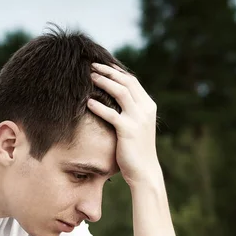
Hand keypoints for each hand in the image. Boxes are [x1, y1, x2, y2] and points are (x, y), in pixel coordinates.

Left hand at [88, 63, 159, 185]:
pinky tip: (88, 102)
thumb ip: (130, 112)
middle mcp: (145, 109)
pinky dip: (99, 106)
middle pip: (126, 82)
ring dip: (104, 82)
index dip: (117, 71)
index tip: (102, 64)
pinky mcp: (128, 130)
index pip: (132, 81)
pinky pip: (111, 114)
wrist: (144, 171)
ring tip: (89, 77)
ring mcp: (137, 119)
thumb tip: (114, 102)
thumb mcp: (137, 127)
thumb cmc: (137, 151)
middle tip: (91, 65)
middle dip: (108, 71)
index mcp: (148, 106)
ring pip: (120, 92)